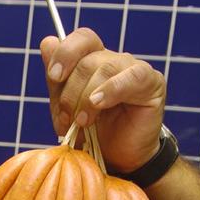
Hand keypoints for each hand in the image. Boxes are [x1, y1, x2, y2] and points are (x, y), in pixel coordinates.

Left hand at [40, 27, 165, 173]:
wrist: (117, 160)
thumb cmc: (93, 135)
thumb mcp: (65, 109)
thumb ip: (57, 79)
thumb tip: (47, 42)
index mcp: (94, 61)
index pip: (82, 39)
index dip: (66, 53)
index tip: (54, 76)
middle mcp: (114, 60)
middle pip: (87, 60)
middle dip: (70, 92)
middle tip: (66, 119)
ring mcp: (134, 69)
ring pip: (104, 68)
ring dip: (85, 98)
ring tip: (82, 122)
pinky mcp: (152, 84)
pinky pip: (132, 77)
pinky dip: (110, 90)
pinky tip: (98, 104)